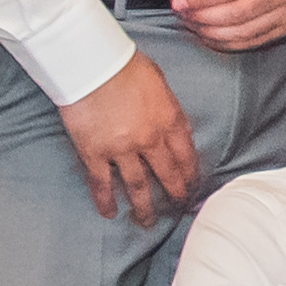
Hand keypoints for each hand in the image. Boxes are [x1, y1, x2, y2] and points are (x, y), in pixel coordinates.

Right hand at [61, 57, 203, 223]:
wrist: (93, 64)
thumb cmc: (125, 64)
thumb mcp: (160, 82)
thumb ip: (168, 107)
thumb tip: (172, 121)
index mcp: (170, 121)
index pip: (187, 155)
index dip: (190, 173)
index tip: (192, 183)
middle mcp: (150, 141)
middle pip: (167, 175)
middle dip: (175, 194)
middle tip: (177, 207)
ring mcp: (123, 150)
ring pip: (138, 186)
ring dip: (143, 207)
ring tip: (146, 222)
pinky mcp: (95, 154)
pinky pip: (102, 183)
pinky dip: (105, 200)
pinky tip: (109, 213)